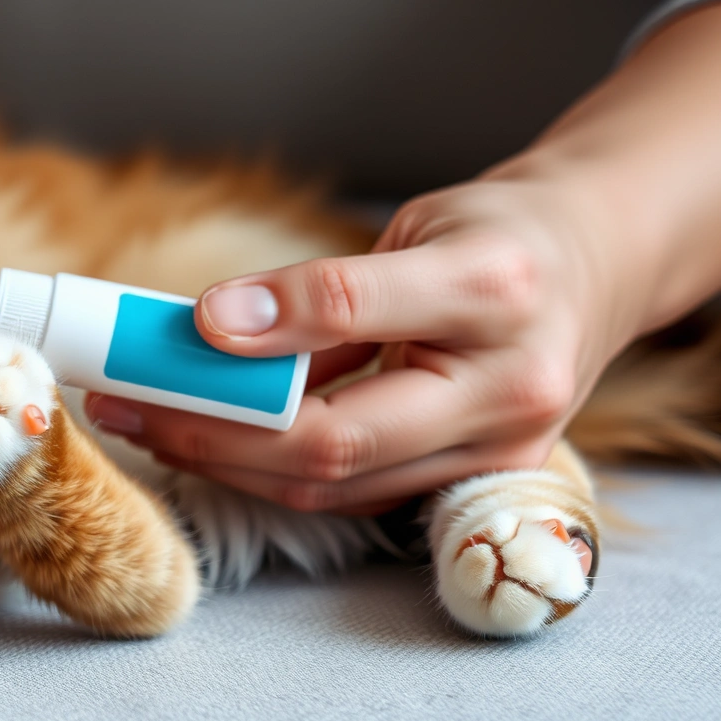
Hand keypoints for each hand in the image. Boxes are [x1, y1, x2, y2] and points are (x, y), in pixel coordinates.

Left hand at [84, 176, 643, 513]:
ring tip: (141, 421)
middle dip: (211, 432)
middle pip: (336, 443)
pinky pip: (349, 494)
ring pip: (332, 487)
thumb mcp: (421, 226)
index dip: (263, 325)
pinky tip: (205, 441)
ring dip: (223, 462)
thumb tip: (216, 324)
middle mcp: (508, 391)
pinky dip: (268, 472)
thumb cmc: (500, 239)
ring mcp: (494, 456)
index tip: (185, 325)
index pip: (358, 313)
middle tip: (122, 404)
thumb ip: (328, 283)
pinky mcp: (468, 487)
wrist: (597, 275)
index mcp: (497, 293)